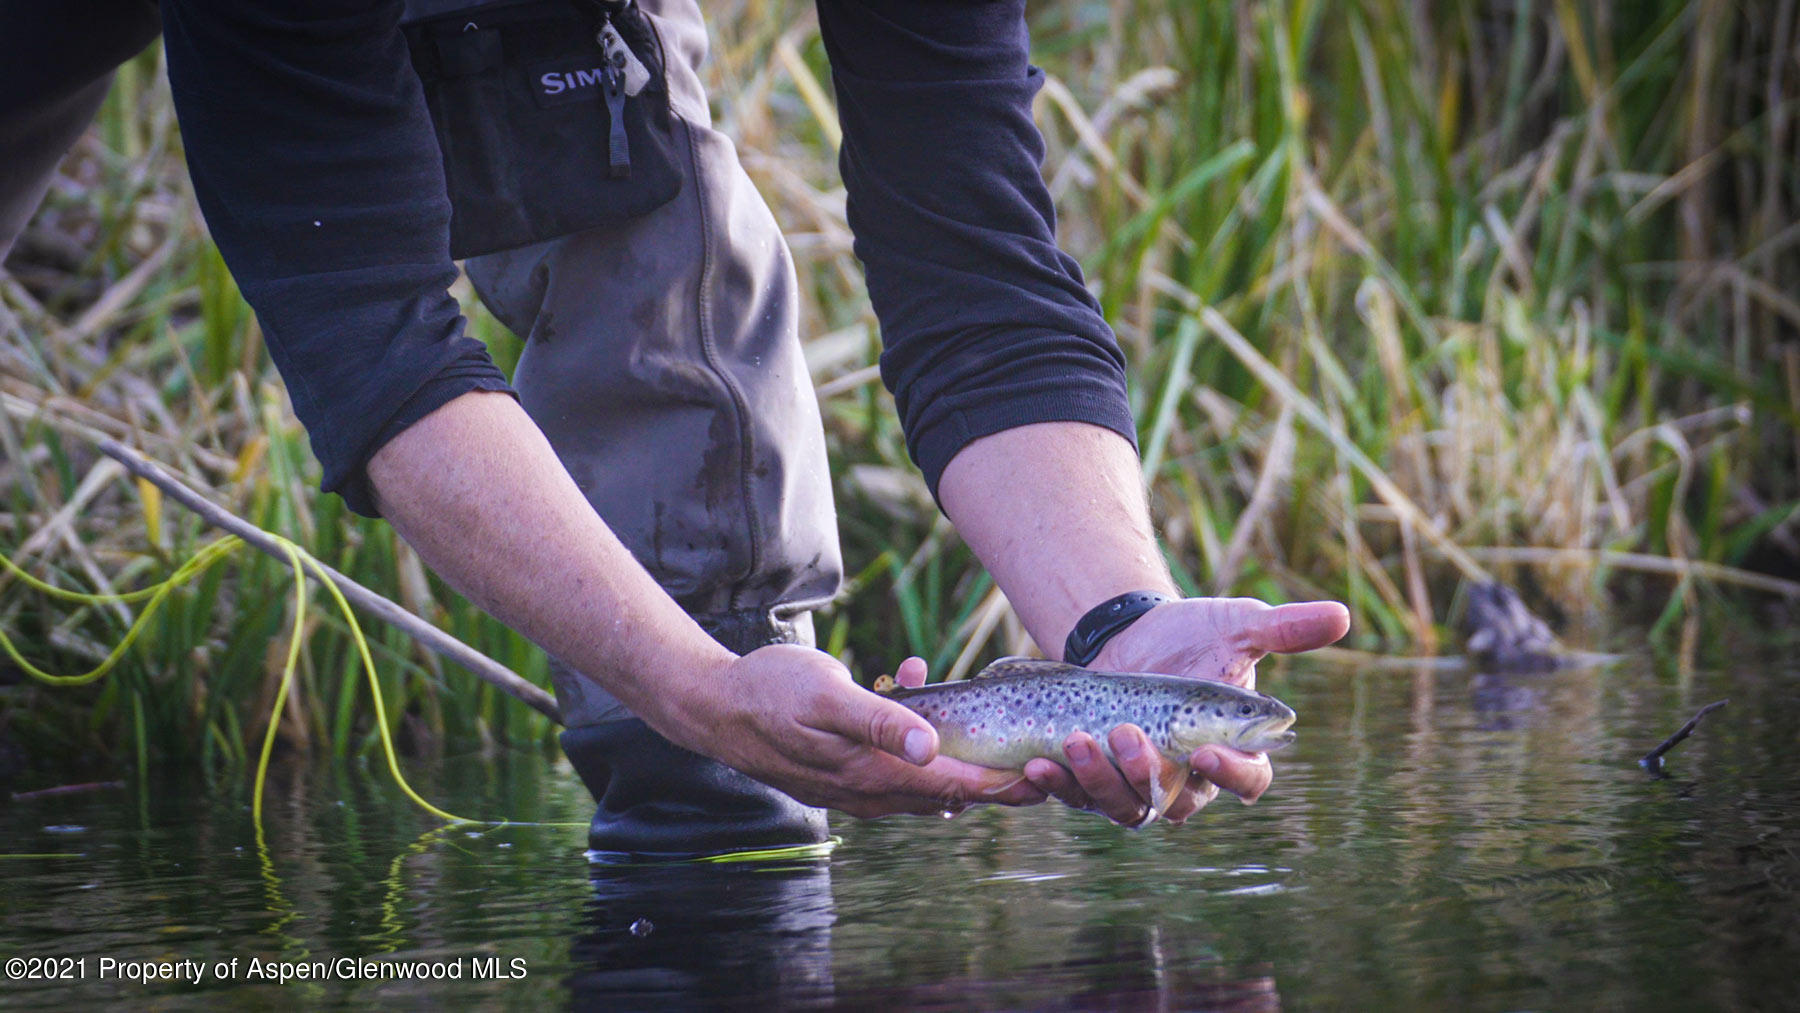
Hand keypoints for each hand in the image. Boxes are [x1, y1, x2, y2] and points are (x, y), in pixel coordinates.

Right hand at [652, 644, 1047, 818]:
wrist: (712, 706)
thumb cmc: (768, 692)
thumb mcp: (826, 694)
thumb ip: (879, 720)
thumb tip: (930, 749)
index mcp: (871, 774)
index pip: (953, 788)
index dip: (1001, 785)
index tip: (1044, 776)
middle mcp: (867, 790)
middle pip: (948, 794)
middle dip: (993, 778)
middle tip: (1040, 761)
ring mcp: (853, 785)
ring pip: (923, 780)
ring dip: (954, 753)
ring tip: (988, 723)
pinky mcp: (842, 771)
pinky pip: (894, 762)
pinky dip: (915, 735)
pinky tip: (909, 683)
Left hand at [1021, 597, 1348, 824]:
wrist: (1131, 635)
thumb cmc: (1194, 635)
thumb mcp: (1237, 625)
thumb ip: (1285, 628)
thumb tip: (1341, 616)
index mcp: (1232, 751)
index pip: (1247, 779)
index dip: (1231, 773)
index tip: (1204, 747)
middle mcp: (1187, 781)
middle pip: (1172, 803)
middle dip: (1144, 774)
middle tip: (1122, 735)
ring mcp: (1137, 785)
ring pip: (1120, 806)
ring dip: (1095, 781)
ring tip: (1074, 741)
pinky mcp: (1092, 779)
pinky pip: (1074, 797)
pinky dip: (1054, 785)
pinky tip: (1034, 766)